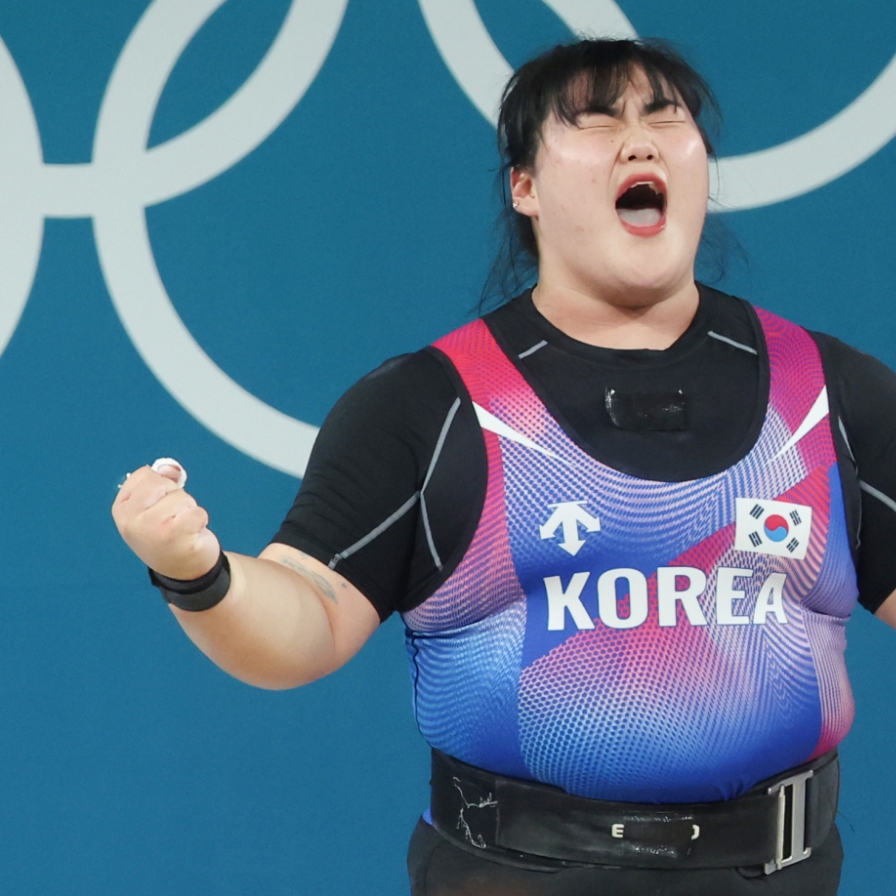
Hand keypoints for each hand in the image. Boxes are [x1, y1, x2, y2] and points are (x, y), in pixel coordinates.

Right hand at [112, 461, 220, 579]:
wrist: (183, 571)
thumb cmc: (169, 534)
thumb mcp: (155, 506)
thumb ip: (159, 481)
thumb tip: (170, 467)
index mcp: (121, 508)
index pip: (145, 475)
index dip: (162, 486)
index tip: (161, 506)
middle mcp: (130, 519)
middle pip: (162, 483)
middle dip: (176, 496)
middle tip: (174, 518)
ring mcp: (150, 528)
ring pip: (182, 497)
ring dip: (189, 510)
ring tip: (182, 528)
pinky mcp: (173, 536)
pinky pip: (196, 512)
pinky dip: (201, 519)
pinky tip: (192, 534)